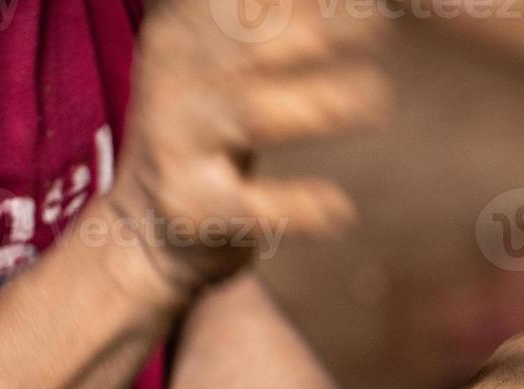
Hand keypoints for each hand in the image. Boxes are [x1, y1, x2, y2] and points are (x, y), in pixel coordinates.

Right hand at [109, 0, 389, 297]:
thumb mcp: (218, 63)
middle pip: (255, 42)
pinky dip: (299, 206)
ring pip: (254, 113)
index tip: (370, 1)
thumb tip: (360, 2)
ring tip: (375, 99)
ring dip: (319, 104)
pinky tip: (339, 209)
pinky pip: (252, 206)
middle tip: (380, 29)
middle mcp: (177, 81)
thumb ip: (269, 23)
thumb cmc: (207, 134)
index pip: (247, 4)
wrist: (143, 231)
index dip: (310, 2)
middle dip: (323, 30)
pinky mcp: (195, 208)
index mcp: (183, 34)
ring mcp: (180, 144)